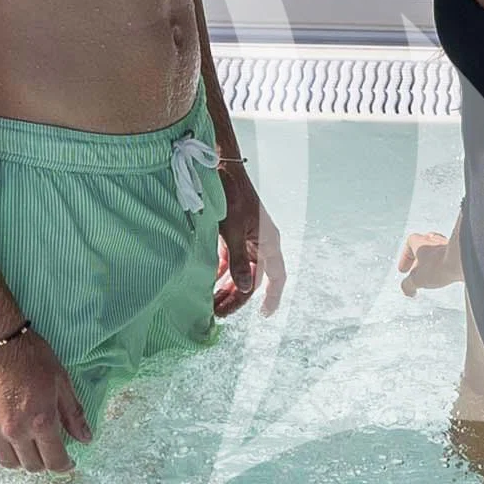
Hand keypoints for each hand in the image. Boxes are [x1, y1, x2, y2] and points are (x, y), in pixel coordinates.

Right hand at [0, 328, 91, 472]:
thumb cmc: (31, 355)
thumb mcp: (60, 380)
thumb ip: (72, 413)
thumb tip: (85, 438)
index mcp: (42, 421)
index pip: (55, 461)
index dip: (64, 466)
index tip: (67, 462)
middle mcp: (16, 430)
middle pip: (32, 466)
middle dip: (43, 462)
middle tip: (46, 449)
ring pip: (7, 462)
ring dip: (19, 458)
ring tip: (24, 445)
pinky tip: (2, 434)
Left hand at [213, 160, 276, 316]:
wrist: (220, 169)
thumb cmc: (230, 196)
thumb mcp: (233, 230)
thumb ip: (237, 260)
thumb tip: (245, 288)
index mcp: (268, 242)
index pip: (276, 277)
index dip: (272, 297)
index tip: (264, 315)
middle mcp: (259, 243)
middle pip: (252, 278)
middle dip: (237, 297)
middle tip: (219, 314)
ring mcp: (245, 238)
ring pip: (238, 271)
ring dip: (226, 287)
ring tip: (210, 303)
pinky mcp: (231, 234)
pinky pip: (227, 260)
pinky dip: (219, 272)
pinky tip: (206, 284)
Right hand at [395, 229, 460, 296]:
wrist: (463, 260)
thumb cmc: (439, 264)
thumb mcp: (417, 279)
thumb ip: (408, 285)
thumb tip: (408, 290)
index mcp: (420, 241)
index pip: (409, 245)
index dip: (405, 258)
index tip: (404, 269)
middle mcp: (434, 239)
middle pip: (424, 246)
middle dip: (420, 260)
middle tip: (418, 272)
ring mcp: (448, 243)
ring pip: (438, 251)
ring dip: (433, 262)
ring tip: (433, 274)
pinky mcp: (461, 249)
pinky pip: (451, 256)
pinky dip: (446, 265)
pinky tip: (447, 274)